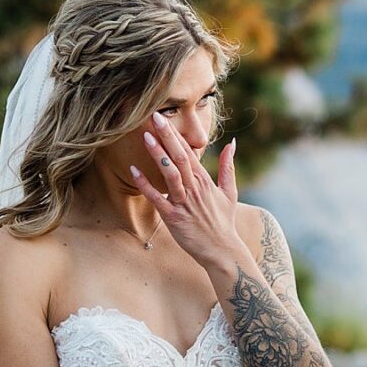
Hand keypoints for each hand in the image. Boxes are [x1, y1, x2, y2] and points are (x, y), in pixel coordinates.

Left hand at [130, 113, 248, 268]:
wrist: (222, 250)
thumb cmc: (223, 222)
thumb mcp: (229, 192)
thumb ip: (228, 166)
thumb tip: (232, 143)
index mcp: (205, 181)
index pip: (189, 152)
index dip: (176, 135)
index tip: (164, 118)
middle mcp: (195, 188)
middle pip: (179, 157)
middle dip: (167, 136)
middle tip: (154, 117)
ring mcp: (184, 203)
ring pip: (170, 174)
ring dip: (158, 155)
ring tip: (146, 137)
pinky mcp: (174, 218)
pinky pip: (157, 198)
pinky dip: (145, 184)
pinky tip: (134, 171)